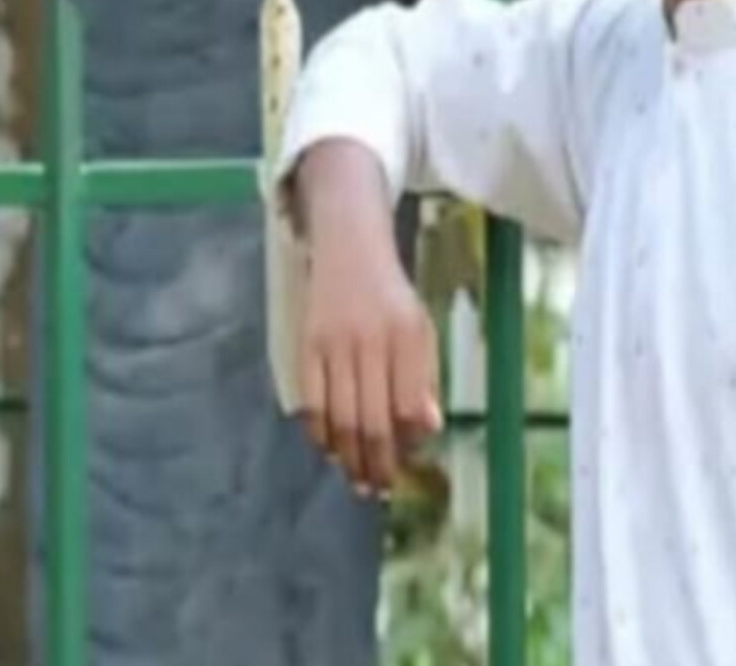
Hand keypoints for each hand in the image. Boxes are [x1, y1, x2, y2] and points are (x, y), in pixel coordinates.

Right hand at [292, 140, 443, 496]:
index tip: (407, 465)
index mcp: (408, 336)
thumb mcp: (422, 330)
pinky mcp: (307, 345)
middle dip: (376, 462)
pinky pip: (310, 400)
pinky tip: (329, 448)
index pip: (407, 405)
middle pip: (372, 418)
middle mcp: (371, 340)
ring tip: (356, 479)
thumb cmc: (392, 296)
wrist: (349, 246)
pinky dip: (318, 432)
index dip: (407, 443)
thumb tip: (428, 428)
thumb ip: (424, 378)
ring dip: (348, 456)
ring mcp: (335, 343)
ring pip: (340, 416)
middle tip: (377, 489)